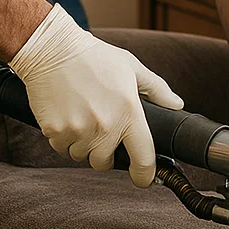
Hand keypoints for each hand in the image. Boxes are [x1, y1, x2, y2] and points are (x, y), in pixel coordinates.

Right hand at [8, 3, 183, 187]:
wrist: (52, 50)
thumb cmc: (94, 57)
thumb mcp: (131, 67)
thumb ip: (157, 89)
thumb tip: (177, 104)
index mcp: (128, 112)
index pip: (143, 157)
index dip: (145, 174)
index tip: (143, 178)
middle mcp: (105, 126)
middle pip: (104, 162)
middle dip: (103, 152)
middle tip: (99, 129)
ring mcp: (78, 131)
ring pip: (81, 156)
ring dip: (82, 145)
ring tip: (81, 117)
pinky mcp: (55, 131)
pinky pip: (61, 148)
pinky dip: (63, 138)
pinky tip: (66, 115)